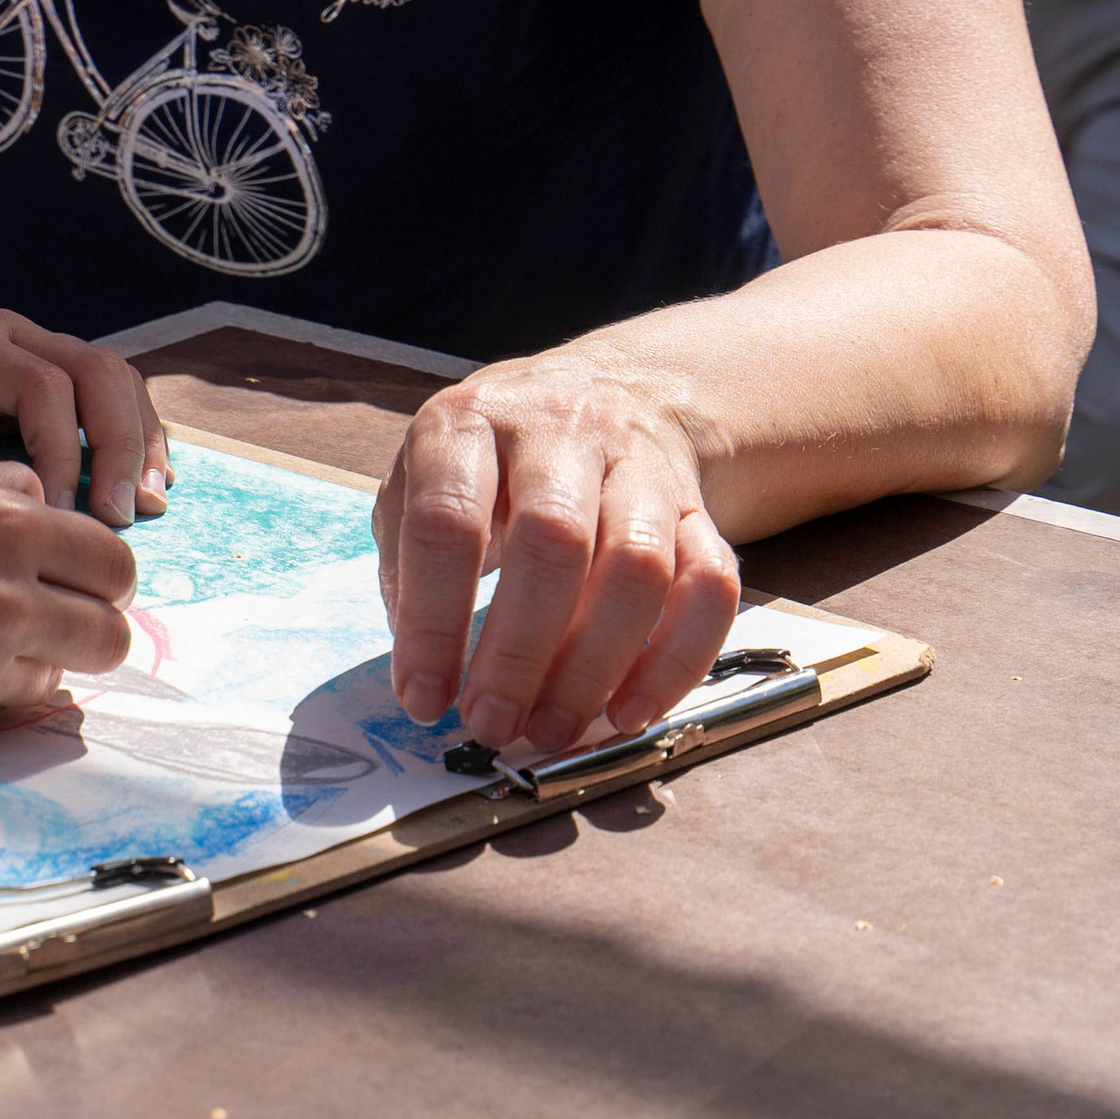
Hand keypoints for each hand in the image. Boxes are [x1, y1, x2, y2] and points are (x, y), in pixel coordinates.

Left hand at [0, 293, 170, 525]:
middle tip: (121, 520)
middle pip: (98, 369)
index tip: (59, 517)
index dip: (62, 452)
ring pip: (115, 375)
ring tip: (149, 506)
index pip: (42, 387)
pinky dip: (135, 432)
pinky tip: (144, 481)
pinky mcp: (45, 367)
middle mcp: (13, 333)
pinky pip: (108, 389)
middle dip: (121, 445)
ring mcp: (35, 344)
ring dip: (140, 438)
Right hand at [0, 455, 134, 754]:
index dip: (103, 577)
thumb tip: (49, 507)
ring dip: (28, 666)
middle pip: (110, 638)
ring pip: (54, 683)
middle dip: (92, 631)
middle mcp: (4, 602)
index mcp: (5, 527)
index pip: (115, 565)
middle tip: (53, 625)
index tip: (83, 584)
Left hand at [372, 354, 737, 757]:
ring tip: (553, 729)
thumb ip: (409, 565)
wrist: (600, 390)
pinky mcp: (696, 509)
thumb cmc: (488, 462)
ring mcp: (637, 465)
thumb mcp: (418, 481)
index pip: (448, 520)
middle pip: (554, 541)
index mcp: (469, 424)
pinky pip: (710, 586)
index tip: (424, 698)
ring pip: (639, 564)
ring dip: (596, 666)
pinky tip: (629, 711)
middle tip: (492, 724)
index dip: (433, 620)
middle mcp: (559, 431)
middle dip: (520, 652)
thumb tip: (426, 678)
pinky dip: (677, 661)